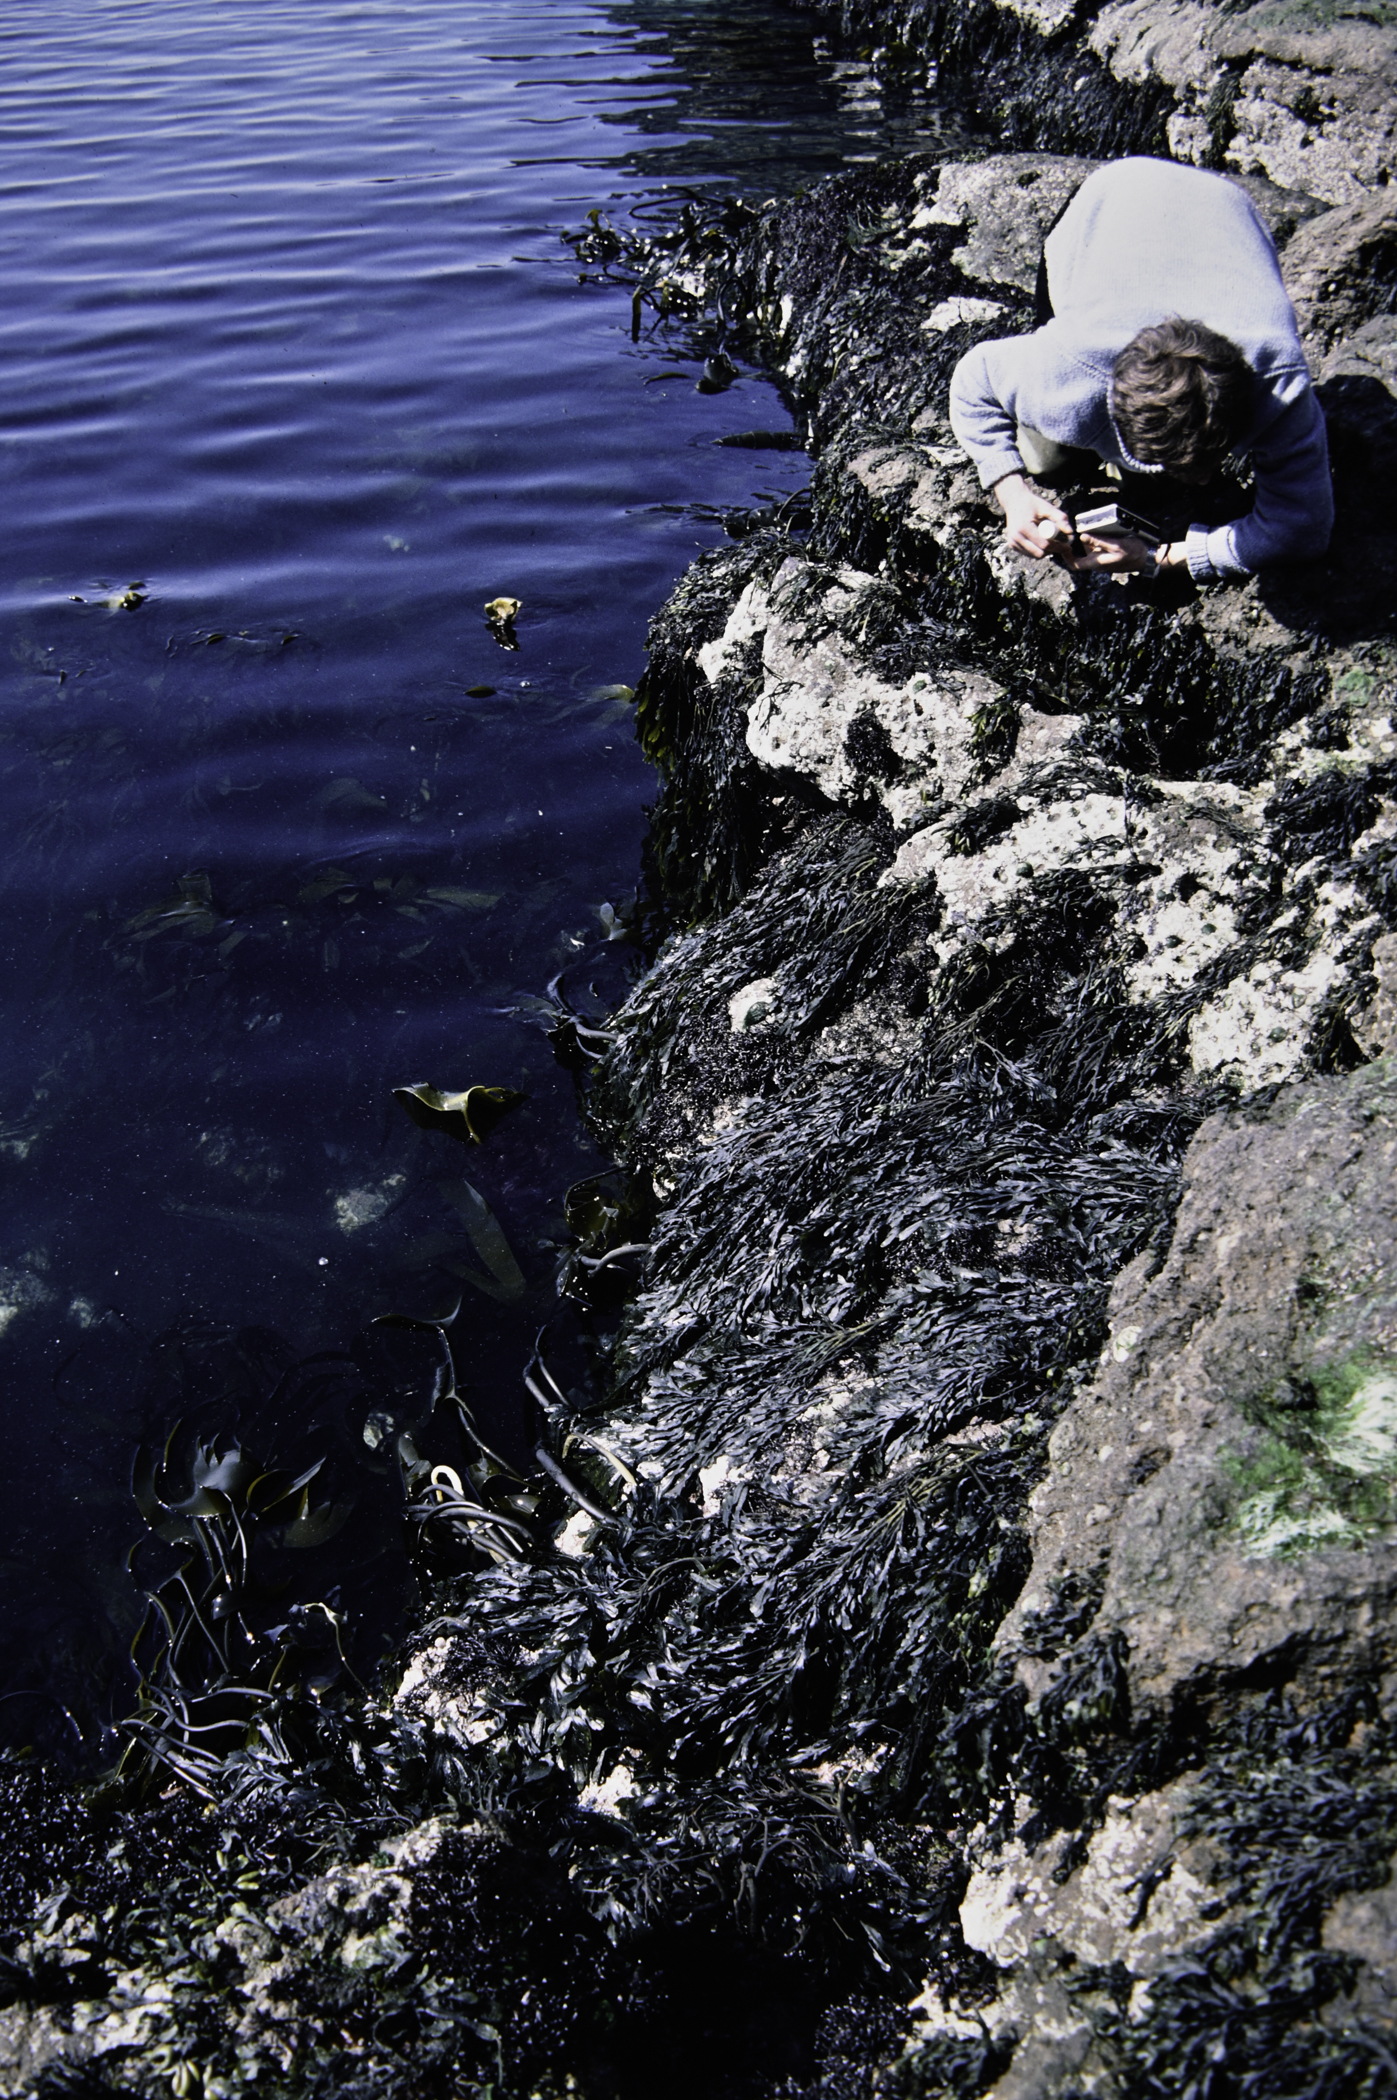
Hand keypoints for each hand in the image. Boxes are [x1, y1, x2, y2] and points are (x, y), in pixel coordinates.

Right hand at [994, 473, 1072, 559]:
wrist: (1014, 501)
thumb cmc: (1032, 503)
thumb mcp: (1047, 507)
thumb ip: (1060, 518)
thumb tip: (1071, 532)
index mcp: (1024, 527)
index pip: (1044, 545)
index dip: (1058, 547)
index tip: (1068, 547)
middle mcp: (1016, 537)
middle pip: (1040, 553)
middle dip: (1052, 550)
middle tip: (1061, 544)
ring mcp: (1012, 543)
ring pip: (1035, 555)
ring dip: (1046, 551)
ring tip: (1051, 540)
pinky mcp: (1012, 546)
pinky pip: (1030, 553)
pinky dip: (1038, 550)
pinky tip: (1041, 540)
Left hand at [1063, 536, 1188, 575]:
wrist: (1148, 557)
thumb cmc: (1134, 552)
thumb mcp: (1116, 544)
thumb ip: (1099, 541)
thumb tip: (1082, 536)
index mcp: (1097, 563)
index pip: (1075, 565)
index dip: (1067, 557)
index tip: (1065, 545)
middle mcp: (1098, 564)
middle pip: (1084, 552)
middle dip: (1084, 541)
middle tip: (1087, 527)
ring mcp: (1104, 561)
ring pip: (1092, 549)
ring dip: (1094, 539)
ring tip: (1101, 529)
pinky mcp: (1110, 557)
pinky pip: (1100, 548)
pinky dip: (1100, 541)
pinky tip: (1107, 532)